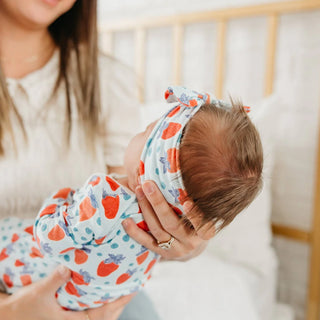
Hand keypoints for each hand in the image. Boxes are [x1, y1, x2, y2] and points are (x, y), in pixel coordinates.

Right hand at [0, 265, 133, 319]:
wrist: (9, 317)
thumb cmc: (23, 308)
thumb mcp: (38, 293)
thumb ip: (54, 280)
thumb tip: (68, 267)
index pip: (103, 314)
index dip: (120, 302)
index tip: (132, 289)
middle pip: (106, 318)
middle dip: (121, 304)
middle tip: (132, 287)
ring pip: (100, 318)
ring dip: (113, 306)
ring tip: (123, 291)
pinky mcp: (69, 319)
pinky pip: (91, 314)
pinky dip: (102, 307)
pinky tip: (103, 295)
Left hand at [122, 181, 215, 260]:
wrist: (192, 246)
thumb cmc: (197, 221)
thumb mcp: (203, 213)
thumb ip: (195, 199)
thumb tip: (183, 170)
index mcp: (205, 232)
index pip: (201, 225)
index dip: (194, 215)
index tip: (186, 202)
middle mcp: (191, 243)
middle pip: (172, 224)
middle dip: (158, 203)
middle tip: (147, 184)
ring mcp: (175, 250)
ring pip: (158, 230)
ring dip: (146, 209)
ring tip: (138, 190)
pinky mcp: (162, 254)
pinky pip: (147, 243)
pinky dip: (135, 232)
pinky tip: (126, 220)